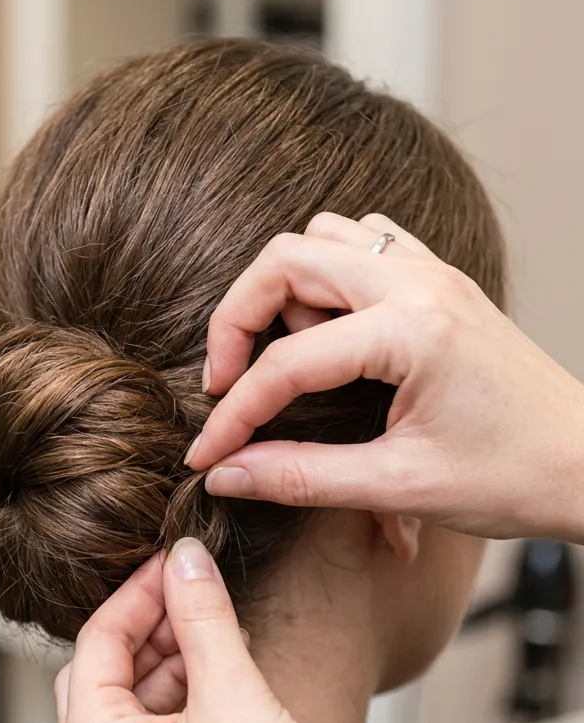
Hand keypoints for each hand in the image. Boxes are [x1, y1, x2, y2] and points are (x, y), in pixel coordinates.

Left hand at [56, 539, 525, 722]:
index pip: (96, 641)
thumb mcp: (233, 691)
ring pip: (123, 711)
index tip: (176, 561)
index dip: (139, 591)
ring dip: (164, 667)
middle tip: (192, 594)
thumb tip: (185, 558)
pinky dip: (174, 708)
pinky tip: (219, 685)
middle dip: (146, 628)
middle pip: (99, 675)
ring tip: (216, 637)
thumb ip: (201, 615)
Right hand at [188, 213, 583, 543]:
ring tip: (292, 359)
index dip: (234, 414)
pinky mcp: (441, 280)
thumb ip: (300, 478)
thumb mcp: (399, 486)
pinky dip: (330, 275)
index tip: (207, 454)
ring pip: (323, 236)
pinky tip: (333, 334)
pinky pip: (366, 241)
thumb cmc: (514, 478)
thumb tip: (225, 474)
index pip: (286, 363)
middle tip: (228, 385)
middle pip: (284, 258)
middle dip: (237, 321)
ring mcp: (434, 271)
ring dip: (286, 289)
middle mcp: (420, 281)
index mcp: (411, 331)